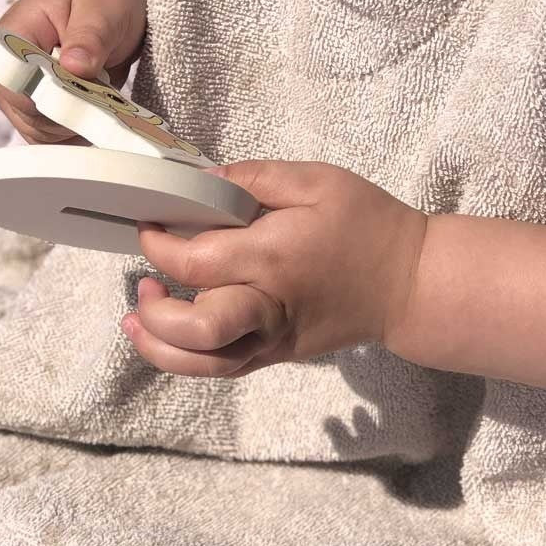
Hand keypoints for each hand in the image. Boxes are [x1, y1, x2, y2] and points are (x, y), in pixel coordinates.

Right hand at [0, 0, 146, 143]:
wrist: (103, 10)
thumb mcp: (103, 7)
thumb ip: (90, 35)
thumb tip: (75, 66)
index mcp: (11, 35)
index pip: (12, 82)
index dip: (48, 95)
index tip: (86, 87)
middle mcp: (5, 71)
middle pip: (27, 115)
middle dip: (71, 112)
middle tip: (105, 89)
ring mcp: (17, 97)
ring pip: (40, 133)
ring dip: (78, 124)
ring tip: (102, 94)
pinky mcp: (34, 116)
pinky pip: (51, 141)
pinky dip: (78, 133)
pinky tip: (96, 112)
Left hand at [122, 161, 427, 376]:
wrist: (409, 284)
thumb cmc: (367, 225)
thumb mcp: (316, 180)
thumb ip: (253, 178)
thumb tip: (202, 182)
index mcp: (272, 256)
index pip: (196, 261)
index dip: (159, 246)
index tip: (149, 225)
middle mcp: (268, 305)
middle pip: (196, 328)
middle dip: (155, 311)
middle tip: (147, 282)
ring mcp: (273, 338)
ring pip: (206, 363)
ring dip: (160, 348)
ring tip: (136, 322)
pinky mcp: (279, 354)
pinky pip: (226, 367)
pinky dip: (189, 360)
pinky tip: (170, 338)